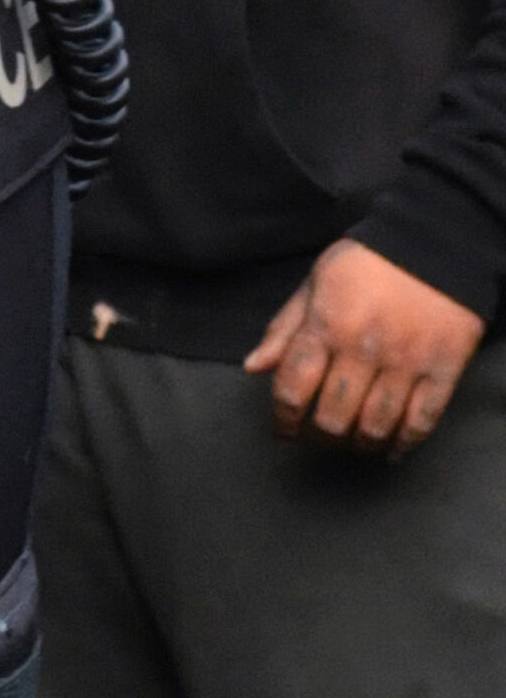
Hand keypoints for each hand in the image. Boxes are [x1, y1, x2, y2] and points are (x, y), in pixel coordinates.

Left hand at [249, 241, 486, 455]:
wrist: (436, 246)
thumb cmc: (366, 264)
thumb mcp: (314, 284)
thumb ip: (284, 329)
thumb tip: (253, 368)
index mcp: (326, 327)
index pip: (292, 388)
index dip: (283, 420)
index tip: (283, 432)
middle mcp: (364, 350)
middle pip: (333, 417)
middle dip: (319, 437)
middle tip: (317, 438)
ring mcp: (406, 363)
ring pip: (376, 426)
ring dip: (359, 445)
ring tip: (351, 443)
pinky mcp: (444, 371)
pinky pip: (422, 421)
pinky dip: (405, 443)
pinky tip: (392, 451)